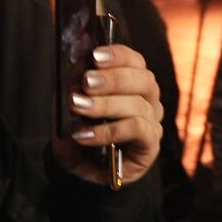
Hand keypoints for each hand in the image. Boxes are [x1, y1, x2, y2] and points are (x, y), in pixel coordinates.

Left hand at [52, 44, 162, 186]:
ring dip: (106, 104)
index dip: (118, 55)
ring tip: (79, 107)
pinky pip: (136, 130)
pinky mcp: (150, 145)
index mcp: (133, 82)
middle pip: (143, 80)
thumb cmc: (80, 130)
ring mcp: (152, 122)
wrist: (80, 166)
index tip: (95, 56)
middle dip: (113, 79)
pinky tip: (86, 135)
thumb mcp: (69, 105)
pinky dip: (109, 131)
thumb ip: (73, 86)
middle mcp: (148, 99)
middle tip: (86, 82)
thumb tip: (75, 69)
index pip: (135, 61)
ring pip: (138, 105)